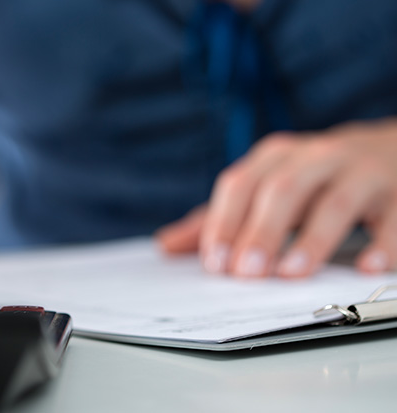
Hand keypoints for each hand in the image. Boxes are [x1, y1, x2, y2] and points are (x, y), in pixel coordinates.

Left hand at [157, 118, 396, 278]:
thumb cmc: (314, 178)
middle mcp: (317, 157)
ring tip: (292, 273)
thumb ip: (219, 217)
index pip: (240, 184)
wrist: (390, 150)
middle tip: (246, 274)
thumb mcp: (266, 188)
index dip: (224, 223)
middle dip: (261, 232)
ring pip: (335, 202)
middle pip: (282, 190)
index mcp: (276, 157)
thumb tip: (165, 246)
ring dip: (312, 240)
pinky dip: (384, 243)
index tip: (213, 263)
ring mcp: (361, 172)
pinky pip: (394, 217)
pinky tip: (369, 268)